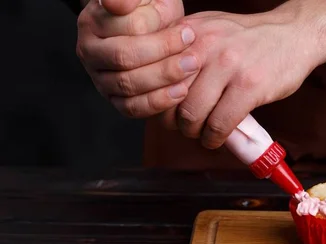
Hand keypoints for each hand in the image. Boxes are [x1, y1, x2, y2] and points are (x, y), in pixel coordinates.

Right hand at [76, 0, 196, 117]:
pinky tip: (181, 91)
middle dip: (163, 58)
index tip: (188, 32)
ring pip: (128, 85)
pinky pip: (132, 108)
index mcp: (92, 21)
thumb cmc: (151, 11)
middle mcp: (89, 51)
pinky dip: (158, 102)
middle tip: (193, 56)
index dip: (160, 34)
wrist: (154, 31)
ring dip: (164, 79)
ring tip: (191, 69)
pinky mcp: (114, 99)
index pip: (126, 30)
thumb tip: (116, 5)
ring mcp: (99, 78)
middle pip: (124, 59)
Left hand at [167, 10, 324, 148]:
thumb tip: (160, 87)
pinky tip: (217, 138)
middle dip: (175, 122)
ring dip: (195, 133)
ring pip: (192, 115)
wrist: (294, 34)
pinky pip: (220, 124)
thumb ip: (185, 51)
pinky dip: (214, 139)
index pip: (155, 75)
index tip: (169, 112)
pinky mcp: (249, 86)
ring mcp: (227, 65)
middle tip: (186, 127)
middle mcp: (203, 45)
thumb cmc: (251, 39)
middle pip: (170, 98)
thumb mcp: (212, 30)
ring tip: (203, 134)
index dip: (158, 101)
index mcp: (188, 32)